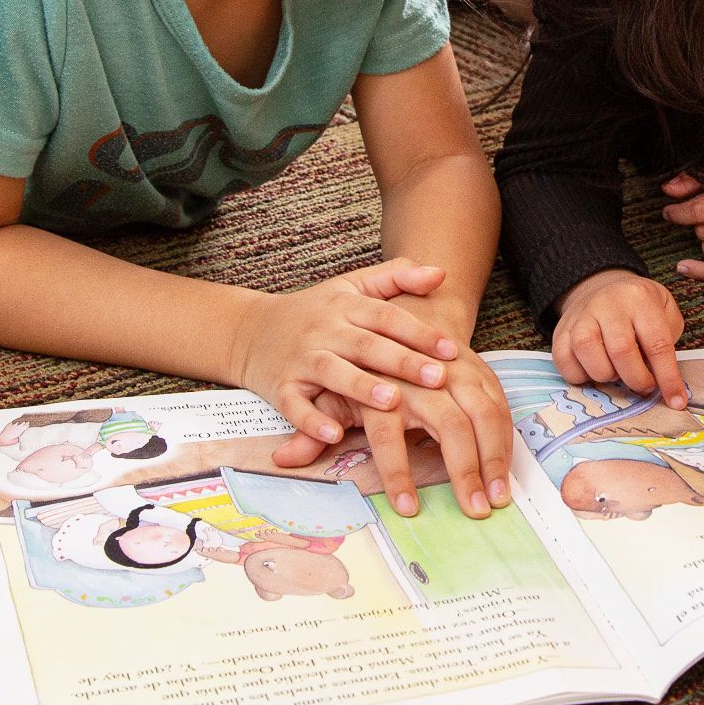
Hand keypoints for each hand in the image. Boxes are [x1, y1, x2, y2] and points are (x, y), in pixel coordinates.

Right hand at [234, 257, 458, 447]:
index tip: (452, 349)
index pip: (386, 316)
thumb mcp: (352, 287)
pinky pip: (294, 406)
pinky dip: (311, 421)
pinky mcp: (280, 388)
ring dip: (361, 387)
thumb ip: (396, 276)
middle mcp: (324, 330)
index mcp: (346, 306)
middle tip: (438, 378)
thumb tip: (441, 272)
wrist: (251, 331)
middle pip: (366, 345)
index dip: (419, 332)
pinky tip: (334, 433)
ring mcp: (300, 359)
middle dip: (402, 362)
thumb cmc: (316, 311)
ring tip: (393, 401)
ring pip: (332, 372)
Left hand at [270, 349, 514, 519]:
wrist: (392, 310)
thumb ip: (308, 425)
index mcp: (379, 379)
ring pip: (483, 410)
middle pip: (449, 421)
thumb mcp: (326, 389)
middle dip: (464, 468)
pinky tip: (507, 470)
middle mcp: (422, 373)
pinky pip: (499, 402)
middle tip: (474, 510)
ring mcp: (456, 367)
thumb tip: (285, 459)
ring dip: (494, 456)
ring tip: (497, 499)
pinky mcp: (479, 368)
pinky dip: (506, 437)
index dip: (396, 470)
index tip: (406, 508)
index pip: (388, 430)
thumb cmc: (355, 360)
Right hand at [552, 269, 688, 408]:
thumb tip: (664, 379)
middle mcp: (607, 304)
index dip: (667, 377)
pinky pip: (564, 361)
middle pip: (621, 351)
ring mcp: (580, 316)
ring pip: (589, 354)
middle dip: (636, 379)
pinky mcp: (560, 330)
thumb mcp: (665, 310)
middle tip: (644, 386)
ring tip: (616, 373)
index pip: (657, 343)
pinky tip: (593, 372)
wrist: (601, 287)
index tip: (676, 401)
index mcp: (639, 298)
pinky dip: (579, 376)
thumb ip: (668, 340)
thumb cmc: (639, 307)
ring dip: (606, 376)